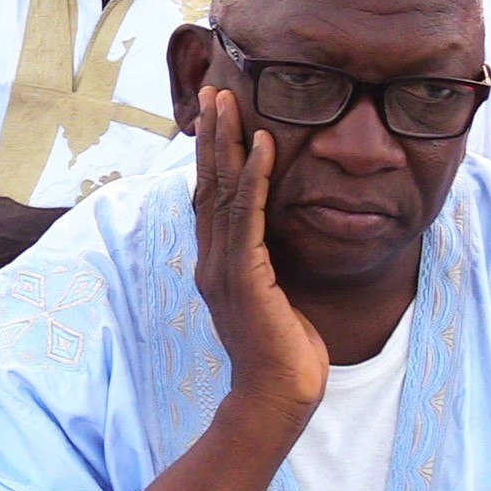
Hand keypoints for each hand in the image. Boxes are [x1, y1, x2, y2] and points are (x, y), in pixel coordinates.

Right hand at [193, 86, 328, 427]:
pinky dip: (255, 177)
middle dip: (211, 137)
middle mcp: (212, 261)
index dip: (211, 156)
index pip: (210, 199)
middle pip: (206, 185)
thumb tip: (277, 241)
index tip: (216, 118)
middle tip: (213, 93)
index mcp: (217, 265)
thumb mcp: (274, 297)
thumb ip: (267, 265)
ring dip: (227, 144)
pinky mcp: (244, 276)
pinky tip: (264, 145)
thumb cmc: (284, 353)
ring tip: (230, 104)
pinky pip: (248, 216)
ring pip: (221, 192)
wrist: (277, 397)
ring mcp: (224, 268)